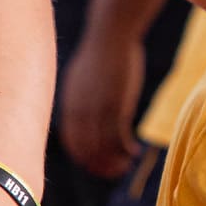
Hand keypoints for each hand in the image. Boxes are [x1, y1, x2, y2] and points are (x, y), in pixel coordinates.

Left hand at [56, 30, 142, 178]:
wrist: (110, 35)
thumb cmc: (99, 55)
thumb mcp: (81, 80)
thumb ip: (79, 101)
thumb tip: (80, 115)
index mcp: (70, 106)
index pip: (72, 144)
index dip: (84, 159)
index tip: (96, 165)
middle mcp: (80, 112)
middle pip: (86, 152)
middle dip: (100, 166)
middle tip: (114, 171)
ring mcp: (98, 110)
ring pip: (104, 149)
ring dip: (115, 162)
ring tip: (126, 165)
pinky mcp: (117, 105)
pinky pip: (120, 139)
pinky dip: (127, 150)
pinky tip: (135, 152)